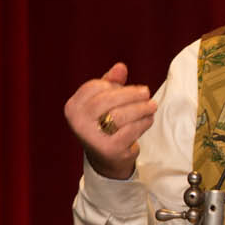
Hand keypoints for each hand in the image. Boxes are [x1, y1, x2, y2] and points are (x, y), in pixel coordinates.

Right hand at [64, 62, 157, 179]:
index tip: (127, 87)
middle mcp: (78, 123)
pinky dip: (143, 123)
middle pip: (107, 100)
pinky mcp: (110, 149)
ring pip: (120, 115)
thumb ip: (111, 83)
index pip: (94, 87)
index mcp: (73, 107)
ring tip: (152, 106)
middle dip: (131, 94)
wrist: (107, 158)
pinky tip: (148, 119)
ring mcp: (92, 138)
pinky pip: (130, 130)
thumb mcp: (105, 100)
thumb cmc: (105, 122)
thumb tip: (120, 67)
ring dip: (141, 108)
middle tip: (146, 92)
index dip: (114, 85)